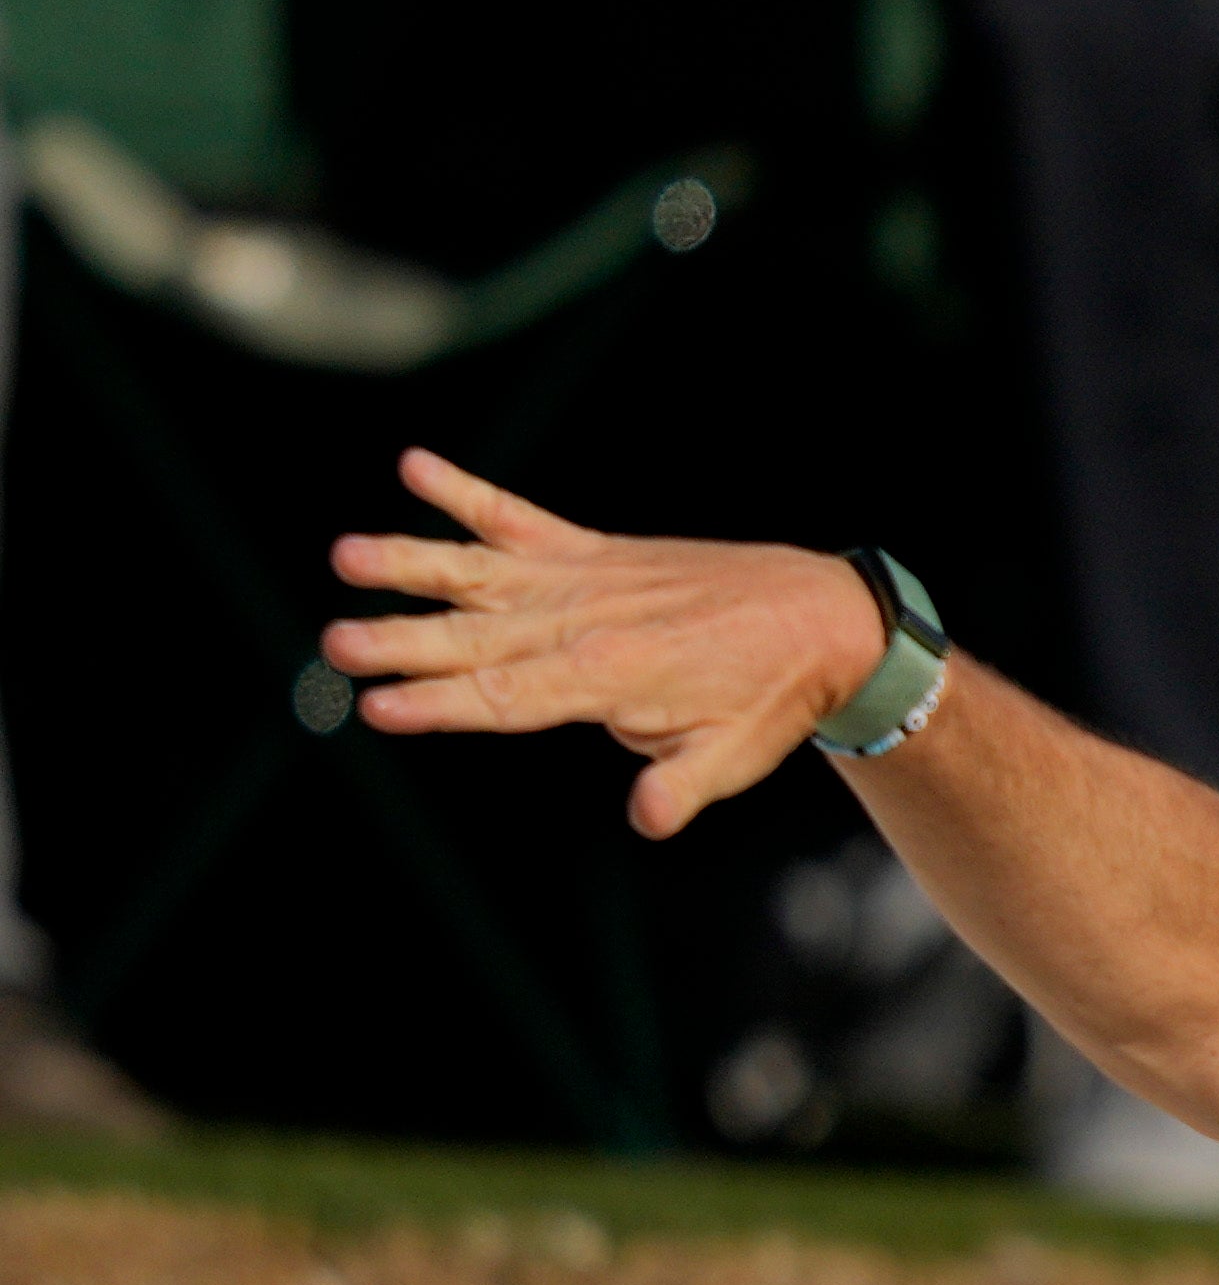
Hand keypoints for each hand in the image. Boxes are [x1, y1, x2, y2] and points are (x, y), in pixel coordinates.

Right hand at [320, 448, 886, 838]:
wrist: (817, 616)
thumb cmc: (768, 696)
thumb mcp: (732, 756)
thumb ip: (679, 786)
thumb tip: (645, 820)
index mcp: (609, 677)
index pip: (507, 697)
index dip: (441, 703)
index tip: (380, 706)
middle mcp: (584, 620)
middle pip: (477, 638)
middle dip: (402, 643)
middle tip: (335, 645)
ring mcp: (584, 578)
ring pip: (480, 571)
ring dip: (412, 562)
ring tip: (347, 555)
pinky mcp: (592, 549)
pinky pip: (518, 516)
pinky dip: (467, 492)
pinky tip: (415, 464)